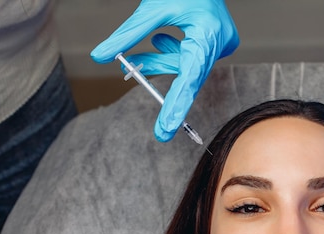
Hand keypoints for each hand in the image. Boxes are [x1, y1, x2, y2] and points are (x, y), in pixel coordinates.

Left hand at [90, 0, 238, 141]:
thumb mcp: (151, 8)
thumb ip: (127, 35)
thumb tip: (101, 56)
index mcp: (207, 36)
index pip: (189, 80)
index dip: (175, 107)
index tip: (165, 131)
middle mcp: (220, 44)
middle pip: (189, 76)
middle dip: (164, 86)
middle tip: (161, 128)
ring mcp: (222, 44)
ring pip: (189, 67)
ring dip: (164, 63)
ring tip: (139, 60)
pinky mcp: (220, 42)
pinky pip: (194, 58)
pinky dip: (174, 53)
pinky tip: (162, 39)